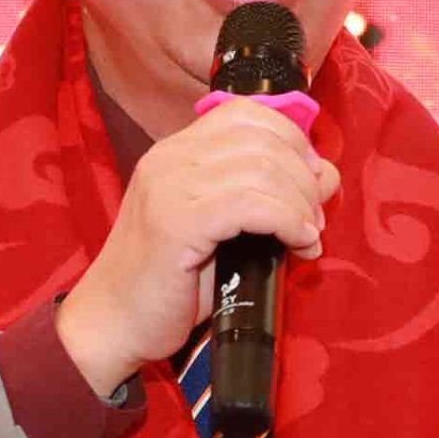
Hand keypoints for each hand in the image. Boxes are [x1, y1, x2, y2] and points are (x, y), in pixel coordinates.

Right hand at [55, 98, 338, 396]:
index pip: (247, 113)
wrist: (112, 324)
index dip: (292, 140)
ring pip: (262, 168)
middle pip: (262, 138)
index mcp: (177, 151)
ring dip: (301, 203)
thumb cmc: (167, 284)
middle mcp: (170, 158)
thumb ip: (266, 197)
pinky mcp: (176, 222)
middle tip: (314, 220)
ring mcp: (169, 187)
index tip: (309, 182)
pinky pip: (252, 205)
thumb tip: (326, 174)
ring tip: (307, 237)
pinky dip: (287, 221)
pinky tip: (298, 244)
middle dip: (304, 177)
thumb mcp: (223, 230)